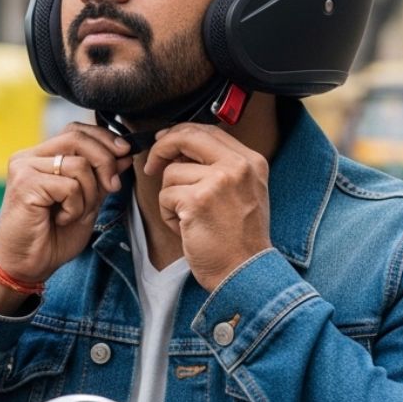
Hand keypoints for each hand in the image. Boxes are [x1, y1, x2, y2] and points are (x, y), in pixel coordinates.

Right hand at [0, 123, 132, 288]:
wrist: (26, 266)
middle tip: (113, 187)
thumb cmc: (52, 237)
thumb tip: (124, 154)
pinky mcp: (24, 183)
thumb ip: (100, 178)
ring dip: (88, 194)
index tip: (125, 154)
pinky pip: (69, 186)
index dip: (104, 138)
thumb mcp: (86, 203)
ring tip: (73, 214)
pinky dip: (75, 207)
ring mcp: (23, 168)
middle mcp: (28, 157)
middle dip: (105, 161)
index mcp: (41, 157)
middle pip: (78, 138)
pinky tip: (61, 220)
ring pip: (78, 165)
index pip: (76, 131)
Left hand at [142, 124, 272, 291]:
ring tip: (188, 217)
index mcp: (251, 161)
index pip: (207, 130)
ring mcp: (219, 181)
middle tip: (150, 165)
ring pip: (171, 173)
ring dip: (170, 197)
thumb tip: (177, 149)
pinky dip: (168, 214)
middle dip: (161, 148)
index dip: (179, 133)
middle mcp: (239, 166)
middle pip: (187, 136)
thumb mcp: (242, 192)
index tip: (163, 142)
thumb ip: (217, 166)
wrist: (245, 271)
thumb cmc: (238, 238)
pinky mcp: (198, 200)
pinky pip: (165, 196)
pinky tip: (185, 227)